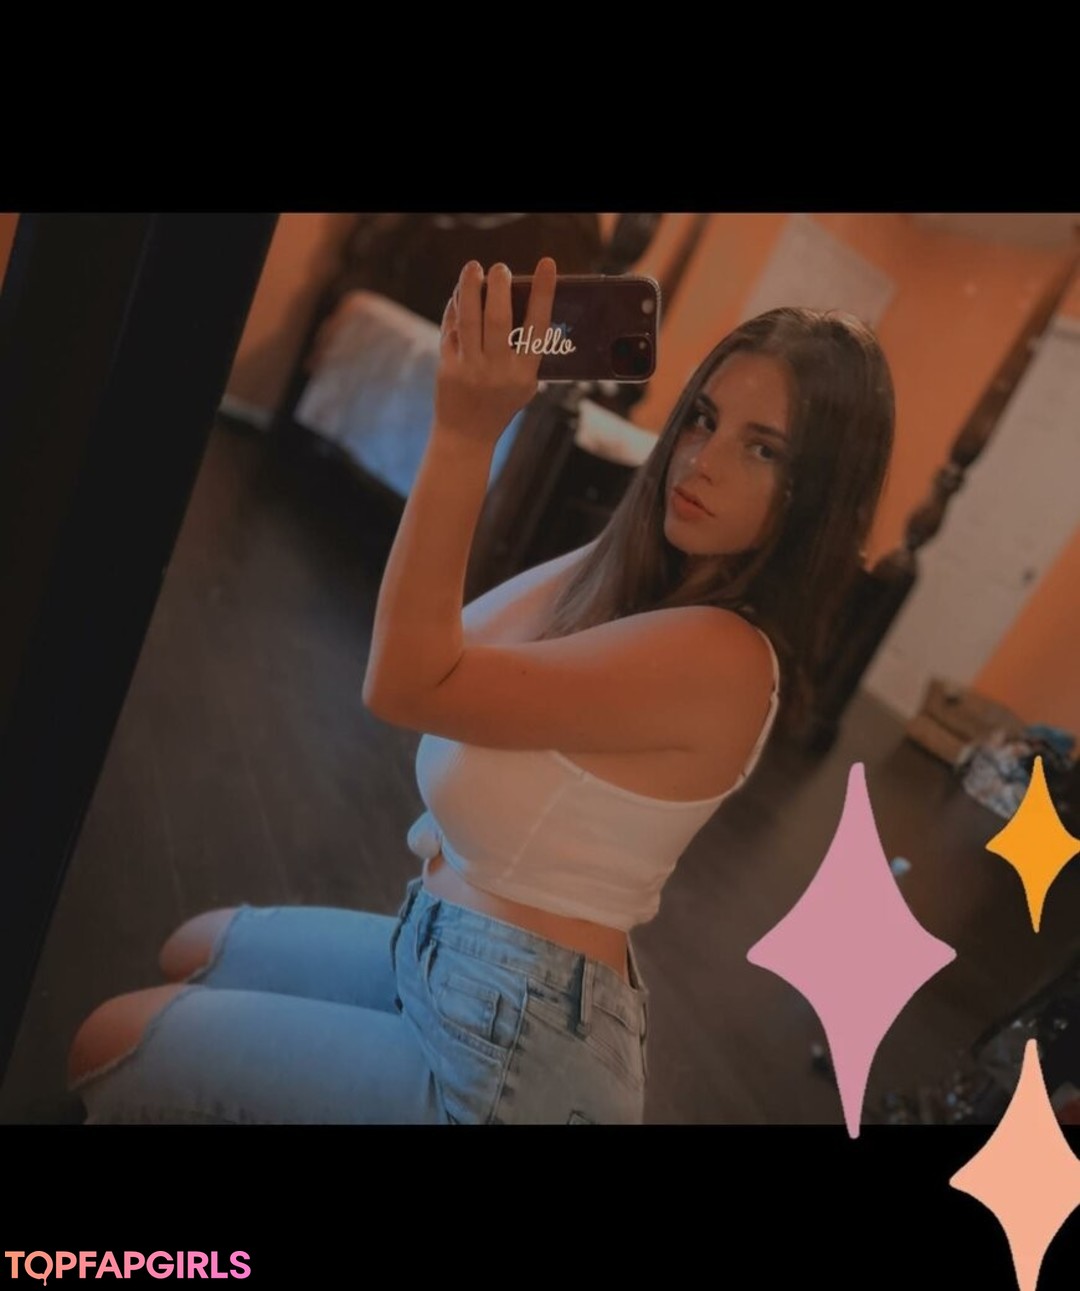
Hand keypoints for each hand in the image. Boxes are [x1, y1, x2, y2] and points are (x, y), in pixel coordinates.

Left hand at [434, 258, 556, 444]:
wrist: (467, 435)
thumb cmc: (500, 404)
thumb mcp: (524, 384)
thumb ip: (525, 351)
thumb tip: (521, 303)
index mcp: (524, 372)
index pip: (538, 325)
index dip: (544, 292)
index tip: (547, 264)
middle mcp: (498, 370)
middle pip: (498, 318)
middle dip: (499, 285)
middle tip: (500, 267)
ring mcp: (471, 369)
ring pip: (469, 319)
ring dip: (471, 288)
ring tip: (473, 267)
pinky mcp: (448, 367)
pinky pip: (451, 329)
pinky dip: (455, 309)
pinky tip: (459, 295)